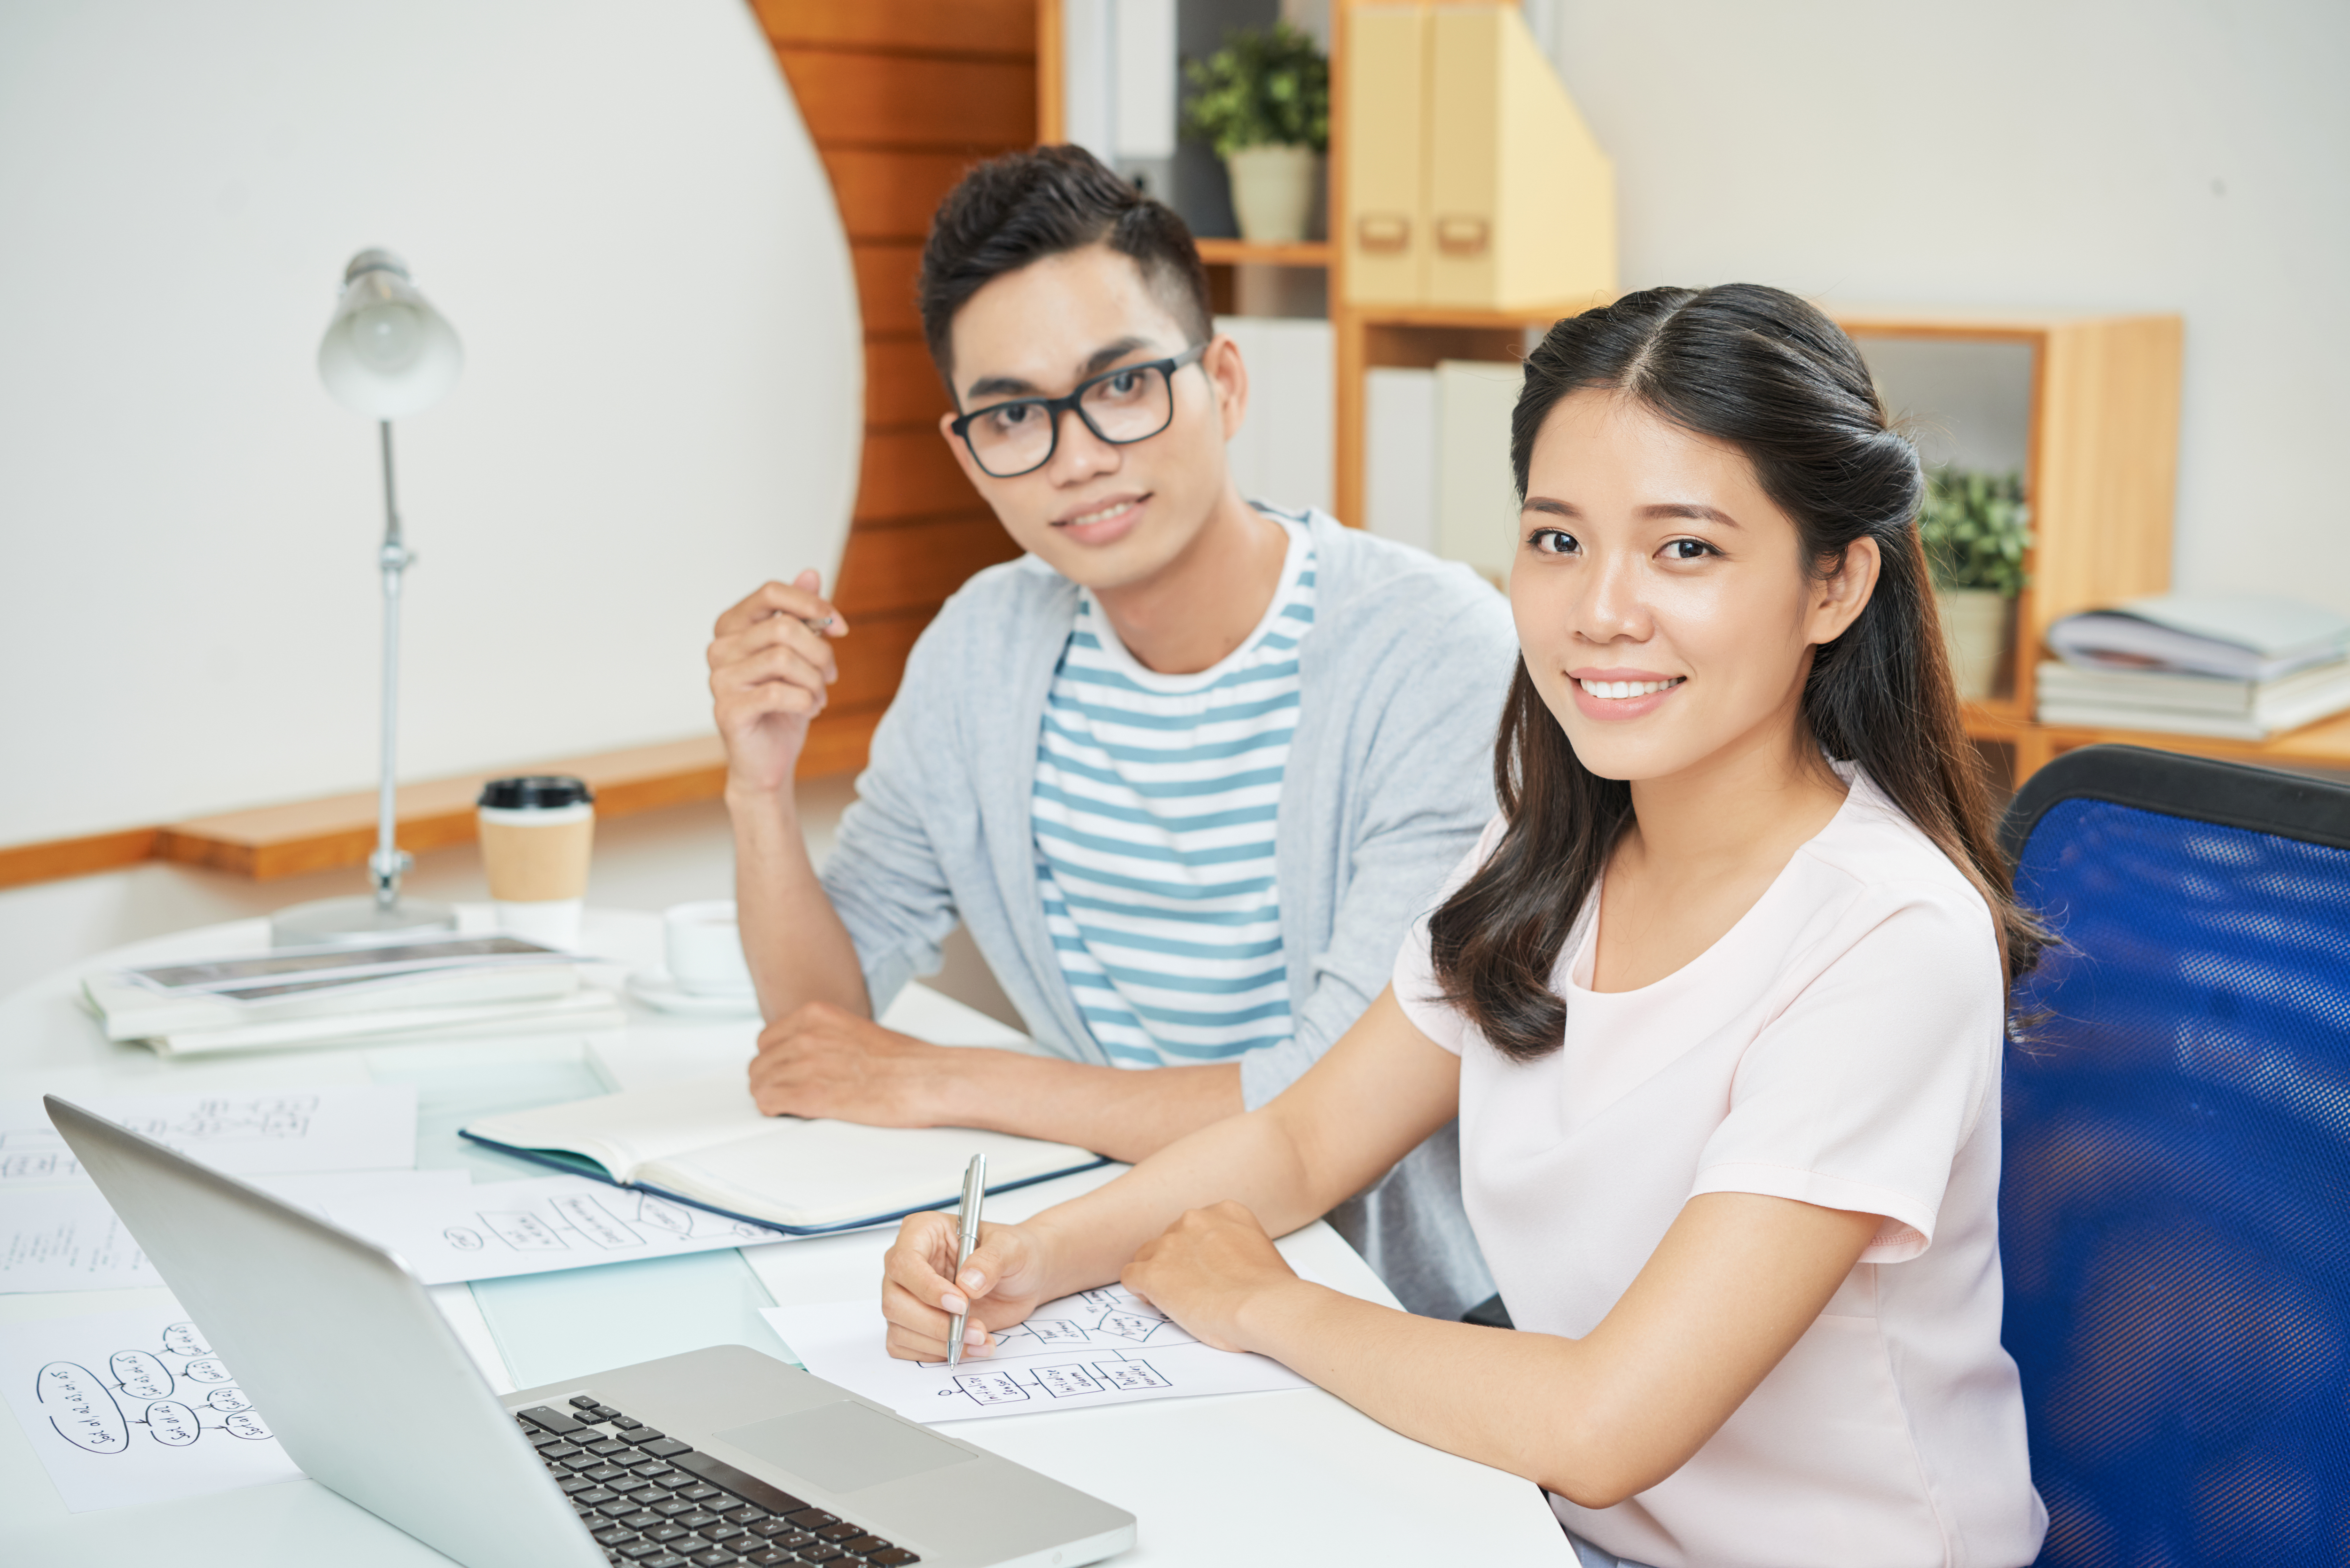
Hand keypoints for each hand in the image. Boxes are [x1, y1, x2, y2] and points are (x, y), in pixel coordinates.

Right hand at [708, 572, 849, 795]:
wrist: (770, 760)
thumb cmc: (785, 703)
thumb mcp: (801, 654)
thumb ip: (801, 614)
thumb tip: (810, 572)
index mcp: (732, 626)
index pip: (771, 592)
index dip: (813, 605)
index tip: (841, 628)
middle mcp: (718, 648)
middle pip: (784, 627)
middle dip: (821, 653)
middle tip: (830, 676)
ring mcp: (718, 679)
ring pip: (785, 659)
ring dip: (815, 681)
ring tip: (818, 696)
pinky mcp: (727, 710)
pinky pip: (780, 693)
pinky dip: (806, 702)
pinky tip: (808, 709)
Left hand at [748, 1002, 954, 1125]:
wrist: (926, 1079)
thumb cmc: (905, 1060)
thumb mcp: (856, 1030)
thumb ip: (827, 1037)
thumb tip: (815, 1055)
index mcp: (817, 1014)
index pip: (768, 1038)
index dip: (775, 1059)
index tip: (784, 1070)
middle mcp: (806, 1035)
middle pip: (761, 1062)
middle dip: (770, 1079)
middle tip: (785, 1092)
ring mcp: (806, 1064)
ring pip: (760, 1083)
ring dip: (770, 1096)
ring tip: (788, 1105)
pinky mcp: (810, 1095)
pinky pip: (769, 1102)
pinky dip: (774, 1110)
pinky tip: (788, 1112)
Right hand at [881, 1211, 1059, 1361]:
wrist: (1023, 1278)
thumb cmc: (1013, 1253)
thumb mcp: (1011, 1248)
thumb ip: (991, 1260)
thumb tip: (968, 1282)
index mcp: (923, 1233)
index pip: (904, 1262)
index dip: (927, 1288)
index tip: (960, 1303)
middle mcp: (908, 1265)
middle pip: (895, 1301)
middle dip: (935, 1323)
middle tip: (974, 1328)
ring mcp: (908, 1296)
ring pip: (900, 1328)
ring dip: (941, 1342)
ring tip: (980, 1338)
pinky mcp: (914, 1323)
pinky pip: (907, 1346)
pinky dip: (938, 1353)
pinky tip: (970, 1346)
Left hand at [1122, 1201, 1303, 1352]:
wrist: (1263, 1306)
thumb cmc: (1272, 1290)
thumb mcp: (1263, 1251)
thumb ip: (1240, 1248)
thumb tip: (1238, 1268)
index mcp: (1226, 1211)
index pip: (1197, 1225)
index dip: (1196, 1250)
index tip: (1203, 1268)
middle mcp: (1195, 1220)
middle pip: (1171, 1237)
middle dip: (1176, 1261)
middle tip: (1191, 1287)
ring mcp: (1170, 1244)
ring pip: (1147, 1255)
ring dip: (1157, 1273)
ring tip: (1173, 1298)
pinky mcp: (1153, 1272)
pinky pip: (1131, 1275)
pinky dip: (1140, 1289)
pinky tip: (1155, 1300)